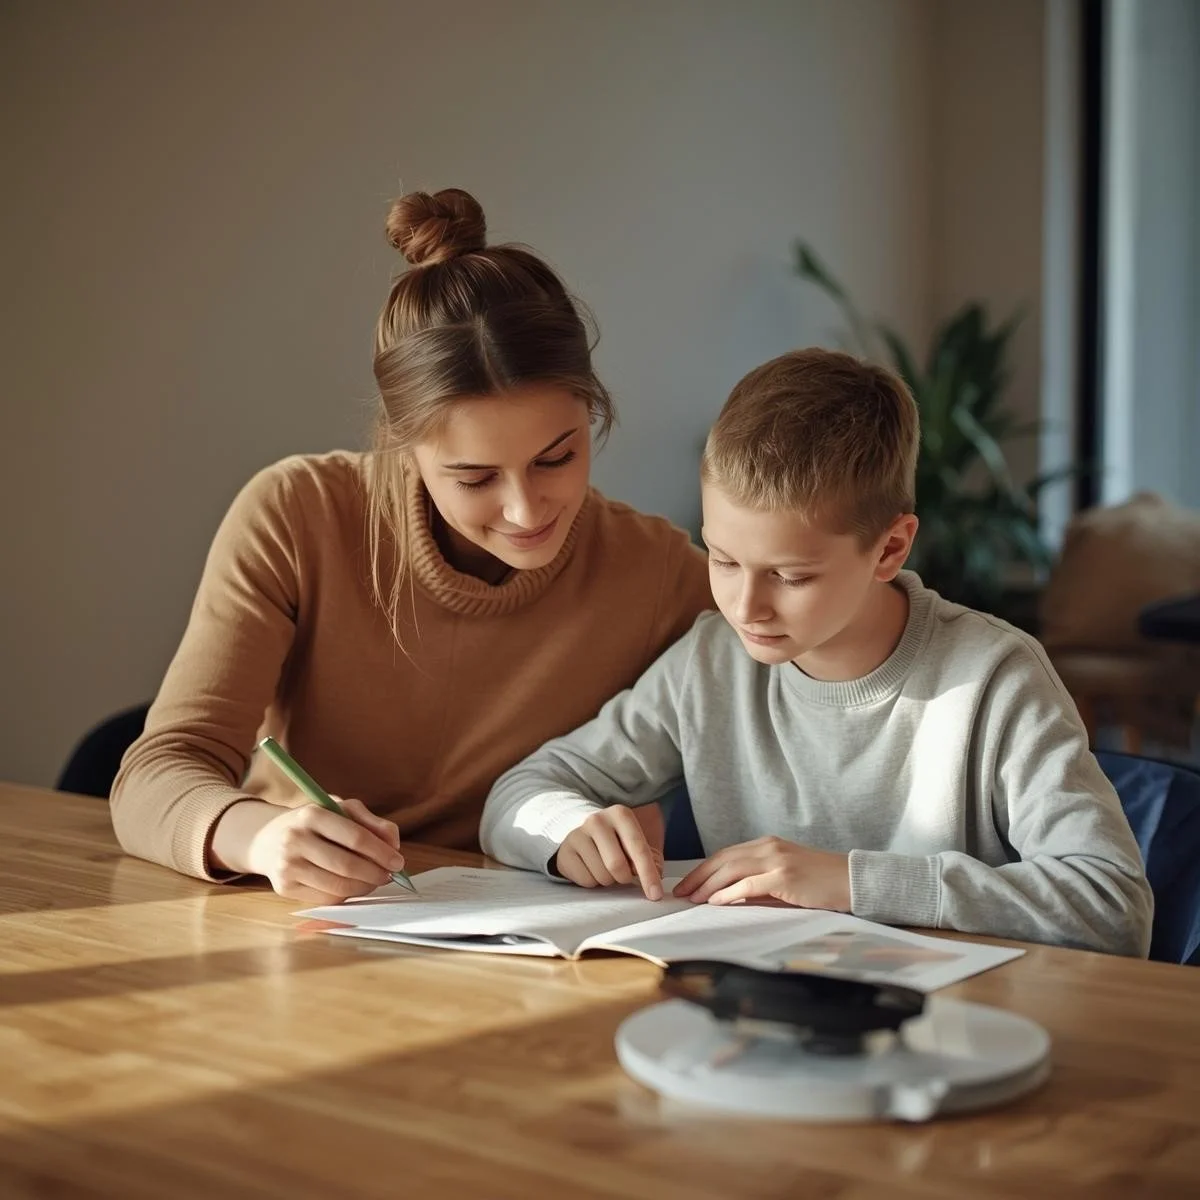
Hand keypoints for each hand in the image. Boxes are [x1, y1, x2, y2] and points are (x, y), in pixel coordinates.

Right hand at [245, 796, 405, 904]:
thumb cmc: (314, 823)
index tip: (398, 862)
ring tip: (375, 881)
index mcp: (312, 814)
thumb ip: (372, 823)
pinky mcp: (284, 887)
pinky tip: (354, 886)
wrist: (269, 839)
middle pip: (347, 865)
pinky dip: (347, 895)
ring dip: (364, 887)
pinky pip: (326, 898)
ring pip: (338, 886)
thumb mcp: (340, 810)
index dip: (381, 852)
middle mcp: (295, 839)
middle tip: (389, 875)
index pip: (355, 837)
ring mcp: (287, 866)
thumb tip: (394, 844)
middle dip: (375, 873)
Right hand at [554, 805, 665, 898]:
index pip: (638, 849)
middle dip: (624, 878)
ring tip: (605, 868)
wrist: (582, 832)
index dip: (648, 875)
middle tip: (624, 875)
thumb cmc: (616, 841)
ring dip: (608, 880)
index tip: (655, 895)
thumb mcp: (637, 844)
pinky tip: (591, 869)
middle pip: (617, 866)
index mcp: (620, 815)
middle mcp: (597, 820)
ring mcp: (577, 835)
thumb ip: (651, 859)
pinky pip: (586, 881)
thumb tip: (655, 877)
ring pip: (601, 876)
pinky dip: (593, 882)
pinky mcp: (565, 851)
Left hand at [673, 836, 850, 910]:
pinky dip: (728, 893)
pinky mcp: (784, 876)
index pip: (726, 854)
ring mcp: (776, 860)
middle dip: (698, 876)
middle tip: (680, 892)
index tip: (687, 883)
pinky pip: (748, 884)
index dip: (704, 869)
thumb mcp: (785, 878)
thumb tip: (730, 897)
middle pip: (723, 859)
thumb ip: (759, 884)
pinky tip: (715, 901)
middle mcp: (769, 847)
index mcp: (767, 845)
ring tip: (692, 898)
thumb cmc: (821, 883)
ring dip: (708, 885)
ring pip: (731, 869)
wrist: (852, 880)